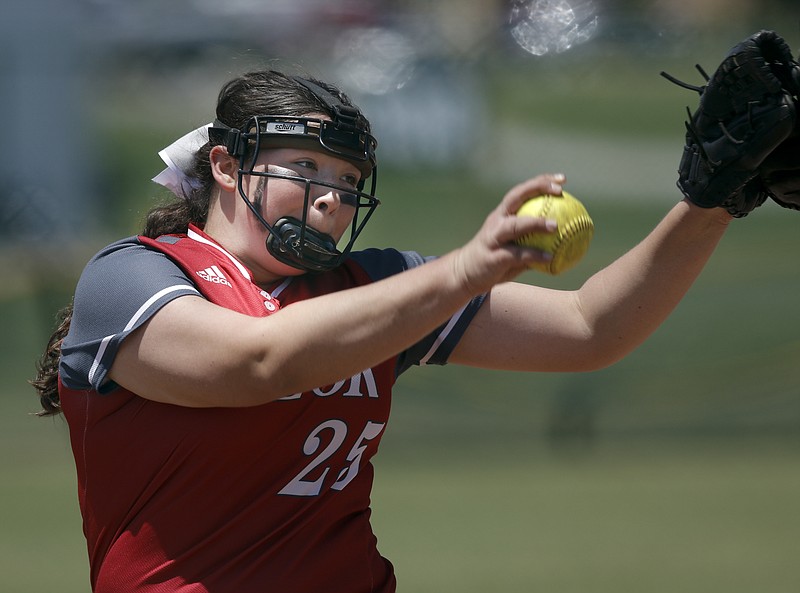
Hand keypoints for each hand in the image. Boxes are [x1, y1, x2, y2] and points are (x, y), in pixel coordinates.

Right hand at [450, 173, 564, 294]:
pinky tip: (550, 258)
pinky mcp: (494, 257)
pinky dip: (534, 255)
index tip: (562, 179)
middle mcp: (497, 221)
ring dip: (536, 223)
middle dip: (537, 188)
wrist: (464, 274)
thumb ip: (533, 243)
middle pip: (516, 197)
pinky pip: (517, 254)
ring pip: (515, 226)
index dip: (540, 182)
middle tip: (559, 190)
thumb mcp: (514, 247)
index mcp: (502, 215)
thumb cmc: (494, 259)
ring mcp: (493, 238)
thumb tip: (563, 243)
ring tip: (555, 225)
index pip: (522, 192)